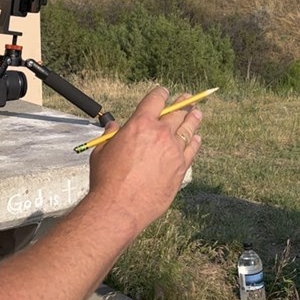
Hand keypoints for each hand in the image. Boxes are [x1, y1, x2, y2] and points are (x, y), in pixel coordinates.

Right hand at [87, 87, 201, 234]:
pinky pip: (192, 150)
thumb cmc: (107, 179)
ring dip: (193, 118)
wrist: (120, 206)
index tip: (164, 92)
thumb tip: (114, 127)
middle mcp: (160, 133)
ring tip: (197, 112)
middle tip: (187, 99)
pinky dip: (195, 142)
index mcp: (140, 123)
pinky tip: (197, 138)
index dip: (161, 93)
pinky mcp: (180, 168)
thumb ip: (111, 135)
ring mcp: (173, 150)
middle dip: (182, 103)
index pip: (156, 99)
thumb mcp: (102, 150)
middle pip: (176, 112)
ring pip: (188, 129)